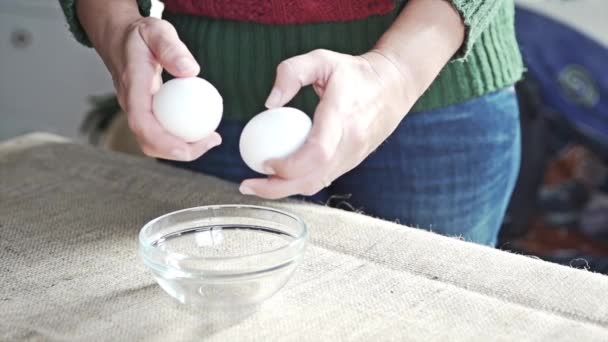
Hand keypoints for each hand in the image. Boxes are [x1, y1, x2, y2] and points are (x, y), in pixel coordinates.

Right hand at [102, 17, 220, 160]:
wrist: (120, 39)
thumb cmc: (141, 35)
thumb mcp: (157, 32)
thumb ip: (172, 49)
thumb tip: (191, 71)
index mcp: (132, 87)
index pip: (142, 123)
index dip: (163, 141)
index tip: (189, 147)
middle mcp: (130, 105)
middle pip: (149, 141)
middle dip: (179, 152)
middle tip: (212, 141)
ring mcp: (136, 111)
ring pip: (155, 142)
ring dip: (183, 148)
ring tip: (212, 139)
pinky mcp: (145, 114)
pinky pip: (161, 132)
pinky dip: (181, 137)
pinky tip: (203, 130)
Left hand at [239, 49, 417, 198]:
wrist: (394, 86)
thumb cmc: (354, 72)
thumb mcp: (322, 58)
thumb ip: (291, 73)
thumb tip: (269, 104)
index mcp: (343, 116)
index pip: (317, 152)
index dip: (289, 165)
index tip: (263, 163)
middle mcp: (351, 142)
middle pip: (313, 178)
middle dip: (277, 188)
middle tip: (248, 185)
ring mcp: (353, 156)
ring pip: (317, 184)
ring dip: (285, 190)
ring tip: (258, 184)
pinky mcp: (352, 162)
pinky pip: (323, 179)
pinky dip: (299, 183)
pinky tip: (280, 177)